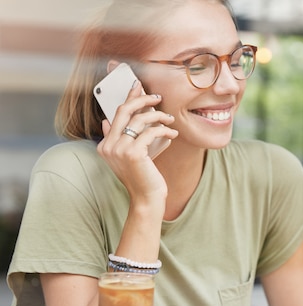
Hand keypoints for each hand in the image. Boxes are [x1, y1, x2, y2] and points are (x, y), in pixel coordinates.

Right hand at [97, 80, 177, 202]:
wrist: (147, 198)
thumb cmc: (143, 177)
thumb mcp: (132, 156)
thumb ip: (123, 139)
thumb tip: (108, 120)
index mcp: (105, 145)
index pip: (116, 114)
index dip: (129, 99)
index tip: (138, 87)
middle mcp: (108, 146)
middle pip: (124, 111)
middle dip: (142, 99)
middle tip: (157, 97)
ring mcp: (119, 149)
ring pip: (140, 120)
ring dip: (158, 116)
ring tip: (170, 119)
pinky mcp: (133, 153)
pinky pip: (151, 132)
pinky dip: (164, 130)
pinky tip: (173, 132)